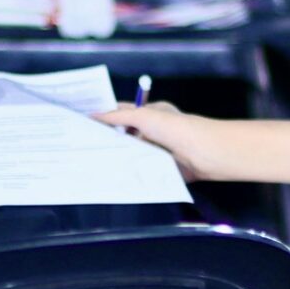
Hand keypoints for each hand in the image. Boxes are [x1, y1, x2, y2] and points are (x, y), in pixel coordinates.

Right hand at [93, 101, 215, 179]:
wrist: (204, 153)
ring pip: (134, 153)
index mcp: (152, 114)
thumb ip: (118, 117)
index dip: (106, 116)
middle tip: (85, 145)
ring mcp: (159, 150)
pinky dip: (133, 171)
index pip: (124, 113)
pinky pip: (144, 169)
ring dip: (121, 157)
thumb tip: (95, 115)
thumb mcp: (143, 117)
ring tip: (96, 161)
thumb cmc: (176, 129)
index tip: (85, 122)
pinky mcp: (163, 167)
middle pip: (127, 135)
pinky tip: (118, 175)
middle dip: (110, 140)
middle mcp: (155, 131)